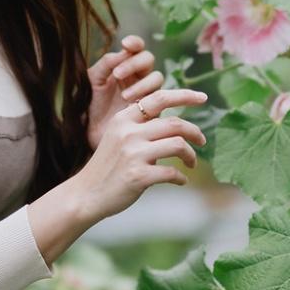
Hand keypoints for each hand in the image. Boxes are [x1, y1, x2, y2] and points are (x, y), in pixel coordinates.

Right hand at [73, 86, 209, 222]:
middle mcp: (129, 132)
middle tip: (202, 140)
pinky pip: (172, 173)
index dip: (185, 95)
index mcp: (124, 119)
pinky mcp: (139, 176)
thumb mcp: (118, 137)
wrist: (86, 194)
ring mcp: (133, 154)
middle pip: (175, 123)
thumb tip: (175, 122)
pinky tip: (180, 181)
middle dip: (195, 132)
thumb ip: (141, 127)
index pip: (159, 98)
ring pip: (178, 145)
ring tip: (191, 164)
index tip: (203, 98)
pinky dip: (181, 178)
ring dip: (191, 155)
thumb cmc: (108, 166)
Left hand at [86, 34, 166, 150]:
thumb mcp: (91, 82)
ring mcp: (145, 94)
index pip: (136, 48)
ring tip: (124, 96)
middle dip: (135, 64)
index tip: (125, 44)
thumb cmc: (88, 107)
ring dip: (142, 84)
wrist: (87, 135)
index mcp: (122, 67)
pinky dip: (148, 99)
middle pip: (148, 60)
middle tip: (117, 75)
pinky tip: (133, 106)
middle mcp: (136, 78)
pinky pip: (160, 100)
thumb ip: (105, 64)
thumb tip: (122, 52)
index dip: (135, 43)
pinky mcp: (152, 111)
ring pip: (157, 79)